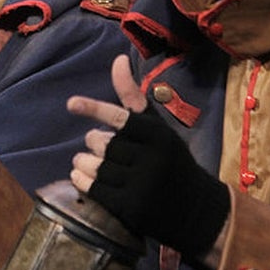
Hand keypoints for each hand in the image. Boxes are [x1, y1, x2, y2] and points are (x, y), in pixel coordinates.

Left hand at [69, 55, 228, 257]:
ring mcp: (141, 187)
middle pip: (102, 143)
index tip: (71, 103)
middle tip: (98, 144)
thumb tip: (118, 60)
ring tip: (87, 160)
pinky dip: (80, 179)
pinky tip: (80, 175)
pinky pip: (93, 189)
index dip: (95, 109)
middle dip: (93, 141)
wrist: (197, 210)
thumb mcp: (158, 129)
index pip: (121, 118)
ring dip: (83, 161)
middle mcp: (152, 160)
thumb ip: (133, 98)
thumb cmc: (172, 161)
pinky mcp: (130, 210)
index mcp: (159, 136)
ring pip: (95, 166)